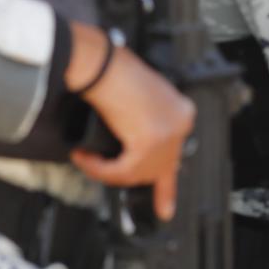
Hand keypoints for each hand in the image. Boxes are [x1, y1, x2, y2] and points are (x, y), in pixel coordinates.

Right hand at [67, 22, 195, 221]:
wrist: (103, 64)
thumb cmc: (113, 72)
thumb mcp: (139, 101)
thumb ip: (144, 125)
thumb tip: (132, 150)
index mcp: (182, 112)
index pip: (176, 154)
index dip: (165, 182)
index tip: (165, 205)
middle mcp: (181, 123)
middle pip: (158, 168)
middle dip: (128, 177)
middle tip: (99, 170)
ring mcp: (168, 134)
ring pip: (138, 173)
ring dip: (107, 170)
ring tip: (87, 158)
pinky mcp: (149, 143)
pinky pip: (122, 170)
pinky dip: (101, 169)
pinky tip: (86, 157)